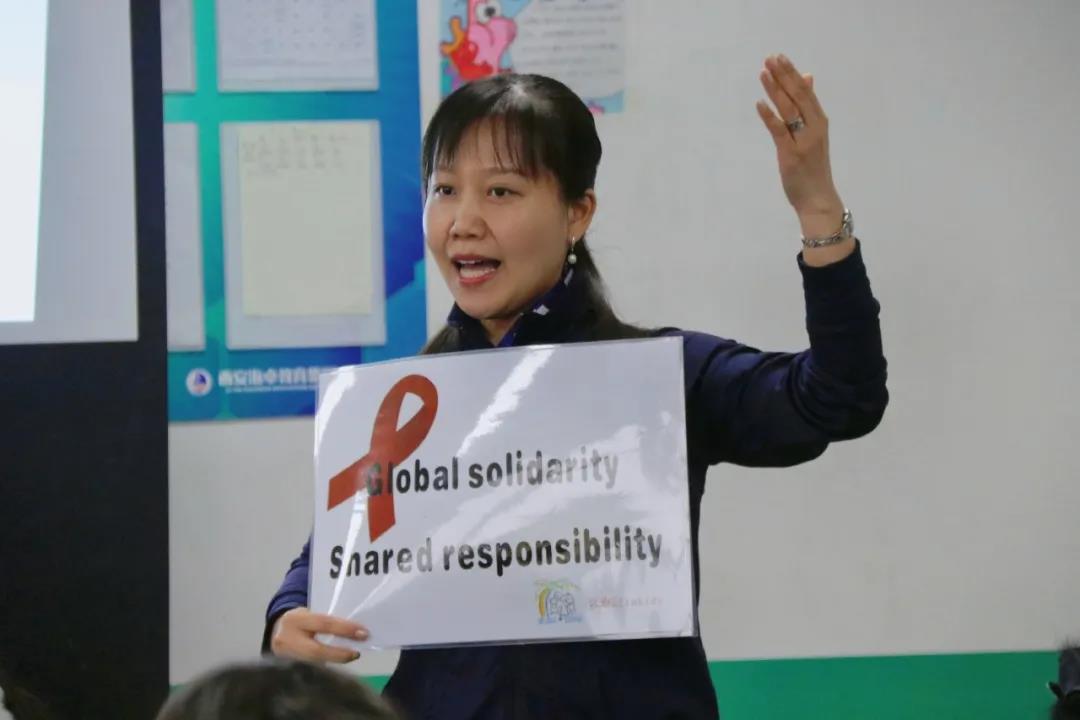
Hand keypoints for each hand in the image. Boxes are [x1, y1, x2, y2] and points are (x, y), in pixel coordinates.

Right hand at [270, 607, 368, 663]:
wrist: (276, 632)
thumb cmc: (300, 621)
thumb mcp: (309, 614)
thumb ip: (325, 622)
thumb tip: (353, 631)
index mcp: (295, 619)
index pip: (323, 624)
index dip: (345, 629)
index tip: (363, 634)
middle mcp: (286, 639)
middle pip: (317, 650)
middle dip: (340, 653)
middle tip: (356, 653)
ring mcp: (285, 658)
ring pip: (313, 664)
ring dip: (335, 662)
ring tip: (350, 656)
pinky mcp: (285, 670)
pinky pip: (309, 670)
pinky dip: (325, 668)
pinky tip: (337, 665)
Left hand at [756, 54, 843, 231]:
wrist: (818, 200)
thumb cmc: (814, 169)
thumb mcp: (814, 135)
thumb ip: (808, 109)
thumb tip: (807, 79)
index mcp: (820, 122)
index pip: (806, 92)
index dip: (793, 74)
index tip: (780, 57)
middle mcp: (814, 128)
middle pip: (798, 97)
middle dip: (784, 76)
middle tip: (770, 58)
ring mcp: (803, 141)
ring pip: (789, 110)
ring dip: (775, 90)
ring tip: (763, 73)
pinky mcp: (791, 155)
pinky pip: (780, 132)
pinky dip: (770, 117)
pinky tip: (760, 104)